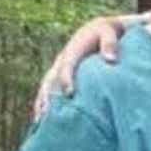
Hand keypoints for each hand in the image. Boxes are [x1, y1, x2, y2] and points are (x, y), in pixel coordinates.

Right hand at [32, 13, 148, 119]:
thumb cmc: (107, 31)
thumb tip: (111, 59)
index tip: (69, 93)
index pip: (67, 65)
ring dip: (42, 103)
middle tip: (48, 114)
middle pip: (51, 79)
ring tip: (40, 121)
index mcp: (73, 50)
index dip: (67, 79)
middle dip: (48, 96)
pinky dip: (43, 103)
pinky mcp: (60, 74)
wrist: (98, 29)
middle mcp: (62, 60)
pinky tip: (42, 119)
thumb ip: (110, 44)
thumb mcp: (109, 32)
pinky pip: (48, 89)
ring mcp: (59, 67)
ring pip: (46, 87)